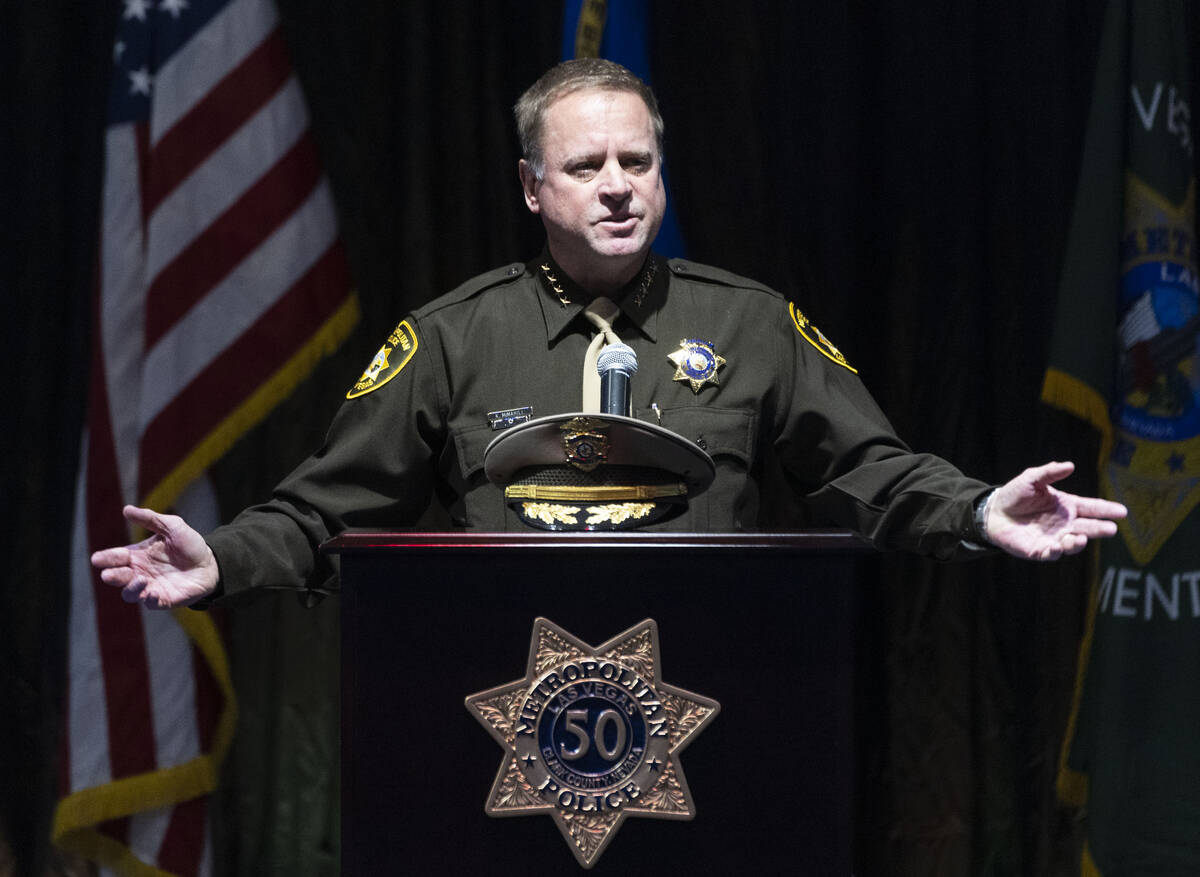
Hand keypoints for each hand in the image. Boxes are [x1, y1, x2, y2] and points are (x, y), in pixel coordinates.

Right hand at [91, 505, 219, 608]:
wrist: (211, 563)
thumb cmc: (189, 544)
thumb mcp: (172, 526)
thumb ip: (150, 519)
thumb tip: (126, 509)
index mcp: (137, 555)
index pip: (115, 557)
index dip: (105, 558)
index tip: (97, 558)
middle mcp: (139, 572)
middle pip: (117, 577)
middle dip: (112, 575)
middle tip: (108, 574)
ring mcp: (150, 587)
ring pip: (130, 594)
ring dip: (130, 589)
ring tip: (139, 579)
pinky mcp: (163, 599)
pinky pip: (151, 603)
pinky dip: (150, 599)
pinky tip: (152, 593)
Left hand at [984, 461, 1126, 560]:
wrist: (994, 512)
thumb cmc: (1015, 494)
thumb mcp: (1032, 479)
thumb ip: (1049, 472)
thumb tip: (1069, 465)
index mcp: (1067, 506)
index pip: (1091, 507)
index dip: (1107, 510)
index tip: (1122, 512)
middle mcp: (1064, 524)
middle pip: (1088, 528)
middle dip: (1100, 529)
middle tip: (1111, 529)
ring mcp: (1054, 538)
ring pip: (1073, 544)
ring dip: (1078, 543)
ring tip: (1079, 538)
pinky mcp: (1038, 550)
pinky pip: (1050, 554)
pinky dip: (1055, 552)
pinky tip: (1056, 546)